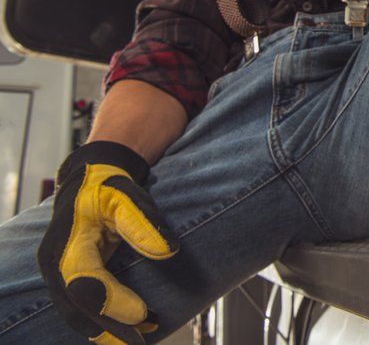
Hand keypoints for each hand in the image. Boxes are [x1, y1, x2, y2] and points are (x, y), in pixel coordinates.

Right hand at [37, 141, 178, 344]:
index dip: (112, 302)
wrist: (89, 182)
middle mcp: (56, 266)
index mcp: (67, 245)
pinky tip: (132, 331)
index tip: (143, 313)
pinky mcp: (70, 282)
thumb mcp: (127, 195)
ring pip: (78, 316)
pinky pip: (83, 310)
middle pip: (78, 309)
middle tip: (142, 342)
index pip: (85, 283)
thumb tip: (168, 251)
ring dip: (108, 331)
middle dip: (111, 329)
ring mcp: (60, 277)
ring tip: (141, 340)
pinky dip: (105, 323)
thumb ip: (144, 222)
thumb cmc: (108, 188)